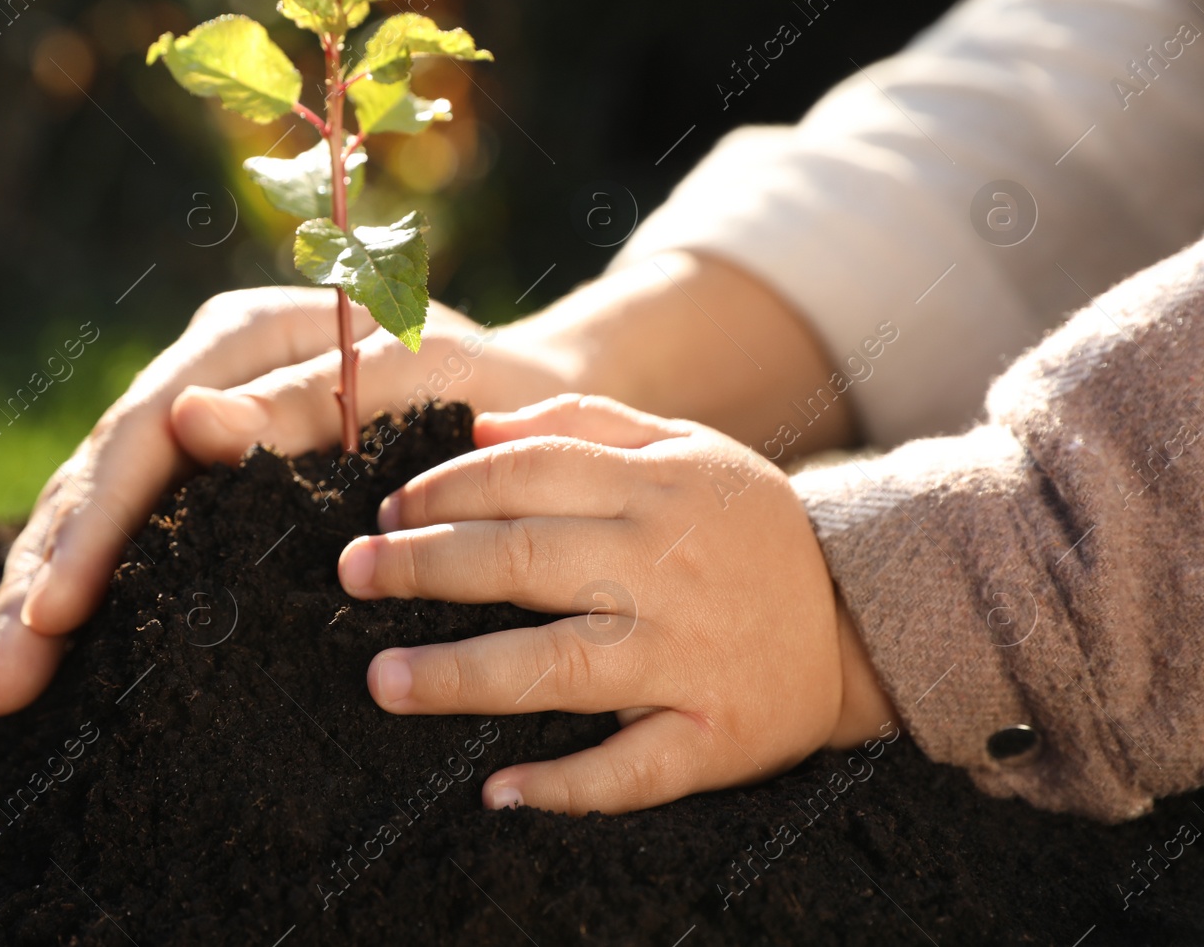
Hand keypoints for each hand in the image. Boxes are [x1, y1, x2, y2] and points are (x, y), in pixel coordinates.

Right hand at [0, 288, 570, 720]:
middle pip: (97, 486)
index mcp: (242, 336)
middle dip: (36, 592)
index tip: (56, 613)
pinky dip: (65, 606)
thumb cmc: (489, 393)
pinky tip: (0, 663)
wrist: (532, 400)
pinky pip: (122, 546)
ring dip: (24, 609)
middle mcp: (198, 378)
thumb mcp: (422, 382)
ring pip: (88, 521)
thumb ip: (311, 399)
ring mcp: (191, 434)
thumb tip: (193, 425)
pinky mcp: (199, 489)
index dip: (94, 527)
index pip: (143, 434)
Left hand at [335, 395, 895, 814]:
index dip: (446, 488)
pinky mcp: (713, 735)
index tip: (387, 508)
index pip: (529, 474)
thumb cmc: (744, 528)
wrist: (863, 617)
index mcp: (658, 487)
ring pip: (561, 665)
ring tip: (383, 681)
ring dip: (464, 675)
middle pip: (526, 559)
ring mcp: (688, 656)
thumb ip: (585, 425)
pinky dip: (566, 785)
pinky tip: (498, 792)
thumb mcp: (685, 447)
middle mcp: (666, 568)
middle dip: (426, 564)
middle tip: (353, 573)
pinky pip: (634, 768)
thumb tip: (475, 426)